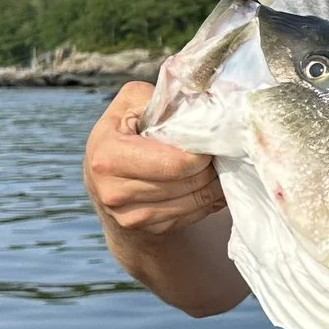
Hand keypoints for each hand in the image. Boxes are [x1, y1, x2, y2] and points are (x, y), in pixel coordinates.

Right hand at [84, 82, 226, 236]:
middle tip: (221, 151)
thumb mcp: (131, 104)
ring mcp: (129, 216)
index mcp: (108, 156)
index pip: (175, 163)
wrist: (108, 180)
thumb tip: (200, 100)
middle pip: (189, 182)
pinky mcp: (147, 230)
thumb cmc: (125, 132)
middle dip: (211, 166)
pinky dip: (209, 199)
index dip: (201, 151)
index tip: (211, 138)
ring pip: (196, 201)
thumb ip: (159, 98)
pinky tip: (208, 184)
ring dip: (214, 183)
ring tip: (218, 166)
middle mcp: (113, 191)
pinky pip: (193, 215)